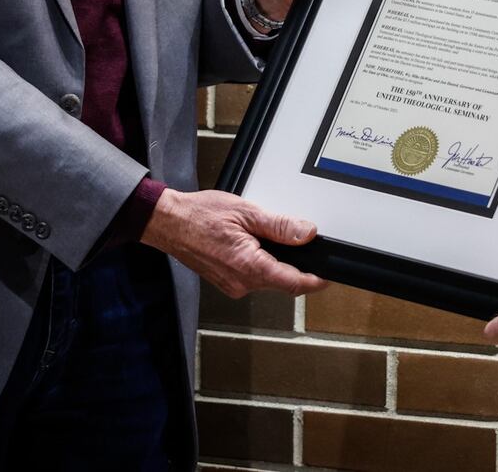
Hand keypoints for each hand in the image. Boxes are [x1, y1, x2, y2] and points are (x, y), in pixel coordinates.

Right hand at [141, 188, 327, 297]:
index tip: (329, 276)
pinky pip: (254, 277)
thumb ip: (279, 226)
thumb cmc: (200, 215)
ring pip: (268, 279)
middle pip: (283, 282)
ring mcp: (233, 285)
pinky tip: (257, 244)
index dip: (315, 281)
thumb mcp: (246, 212)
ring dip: (278, 264)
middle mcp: (242, 283)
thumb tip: (306, 233)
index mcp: (249, 266)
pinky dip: (263, 264)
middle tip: (306, 247)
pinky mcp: (227, 282)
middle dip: (298, 268)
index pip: (293, 283)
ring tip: (273, 237)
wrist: (169, 222)